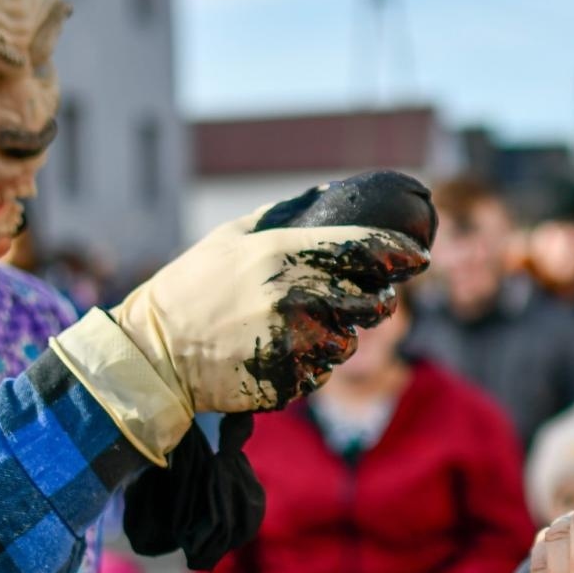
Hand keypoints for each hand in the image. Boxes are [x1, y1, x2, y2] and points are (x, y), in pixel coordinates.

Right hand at [113, 215, 427, 413]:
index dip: (399, 252)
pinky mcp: (289, 382)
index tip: (420, 256)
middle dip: (378, 301)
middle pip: (373, 303)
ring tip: (303, 329)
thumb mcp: (232, 237)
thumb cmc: (193, 288)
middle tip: (371, 298)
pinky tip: (281, 353)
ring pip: (350, 344)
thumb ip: (283, 215)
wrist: (154, 355)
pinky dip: (312, 365)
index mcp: (282, 255)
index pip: (364, 249)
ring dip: (340, 336)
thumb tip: (328, 191)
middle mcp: (295, 298)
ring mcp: (294, 343)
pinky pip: (323, 374)